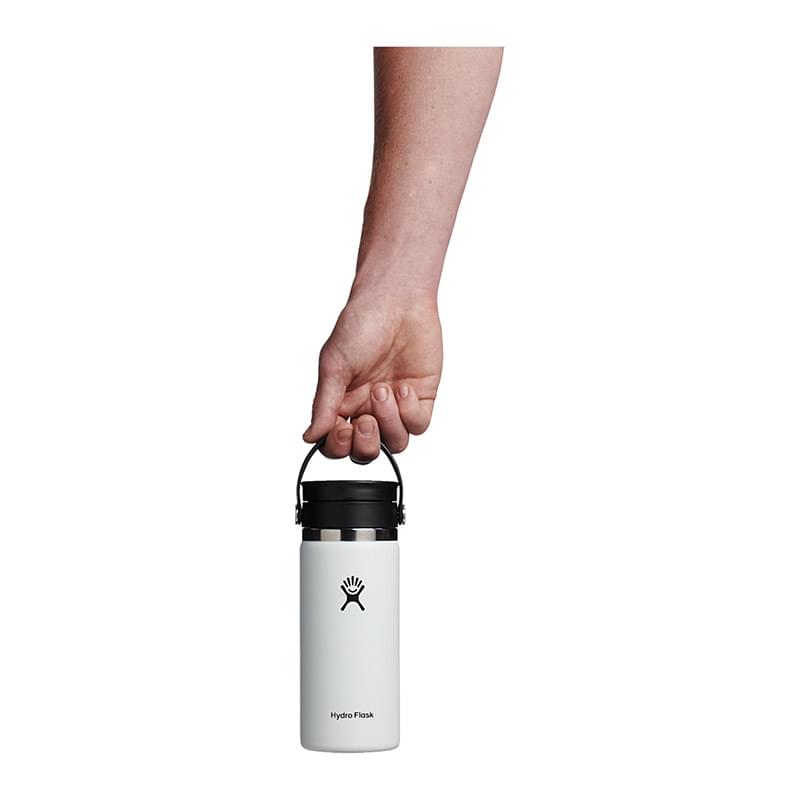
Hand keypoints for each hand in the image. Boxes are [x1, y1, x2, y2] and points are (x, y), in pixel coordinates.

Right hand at [303, 287, 441, 461]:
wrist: (395, 301)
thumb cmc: (360, 325)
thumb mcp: (333, 365)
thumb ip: (324, 404)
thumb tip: (309, 437)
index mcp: (342, 403)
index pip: (337, 444)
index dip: (338, 446)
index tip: (340, 429)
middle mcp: (368, 409)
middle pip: (368, 451)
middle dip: (366, 443)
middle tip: (365, 420)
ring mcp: (396, 406)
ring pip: (395, 443)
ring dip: (389, 423)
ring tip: (384, 391)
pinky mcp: (421, 399)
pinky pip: (418, 425)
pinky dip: (410, 412)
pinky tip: (403, 388)